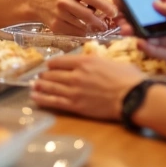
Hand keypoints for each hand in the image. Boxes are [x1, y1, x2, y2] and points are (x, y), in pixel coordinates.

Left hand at [30, 55, 144, 120]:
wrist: (132, 97)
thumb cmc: (128, 78)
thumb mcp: (112, 62)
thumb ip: (98, 61)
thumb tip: (94, 62)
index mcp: (85, 61)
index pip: (61, 61)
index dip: (53, 64)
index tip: (49, 66)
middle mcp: (76, 75)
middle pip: (53, 74)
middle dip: (45, 75)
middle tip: (39, 77)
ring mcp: (74, 91)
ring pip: (51, 87)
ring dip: (40, 86)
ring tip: (33, 85)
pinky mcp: (75, 106)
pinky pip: (54, 101)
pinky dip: (42, 99)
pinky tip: (34, 97)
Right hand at [35, 0, 117, 35]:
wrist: (36, 1)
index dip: (106, 7)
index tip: (115, 12)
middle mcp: (64, 1)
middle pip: (88, 16)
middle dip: (100, 22)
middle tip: (106, 25)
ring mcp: (59, 15)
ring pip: (82, 26)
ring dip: (92, 28)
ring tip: (96, 27)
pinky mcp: (55, 26)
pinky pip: (74, 33)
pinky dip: (82, 32)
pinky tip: (83, 29)